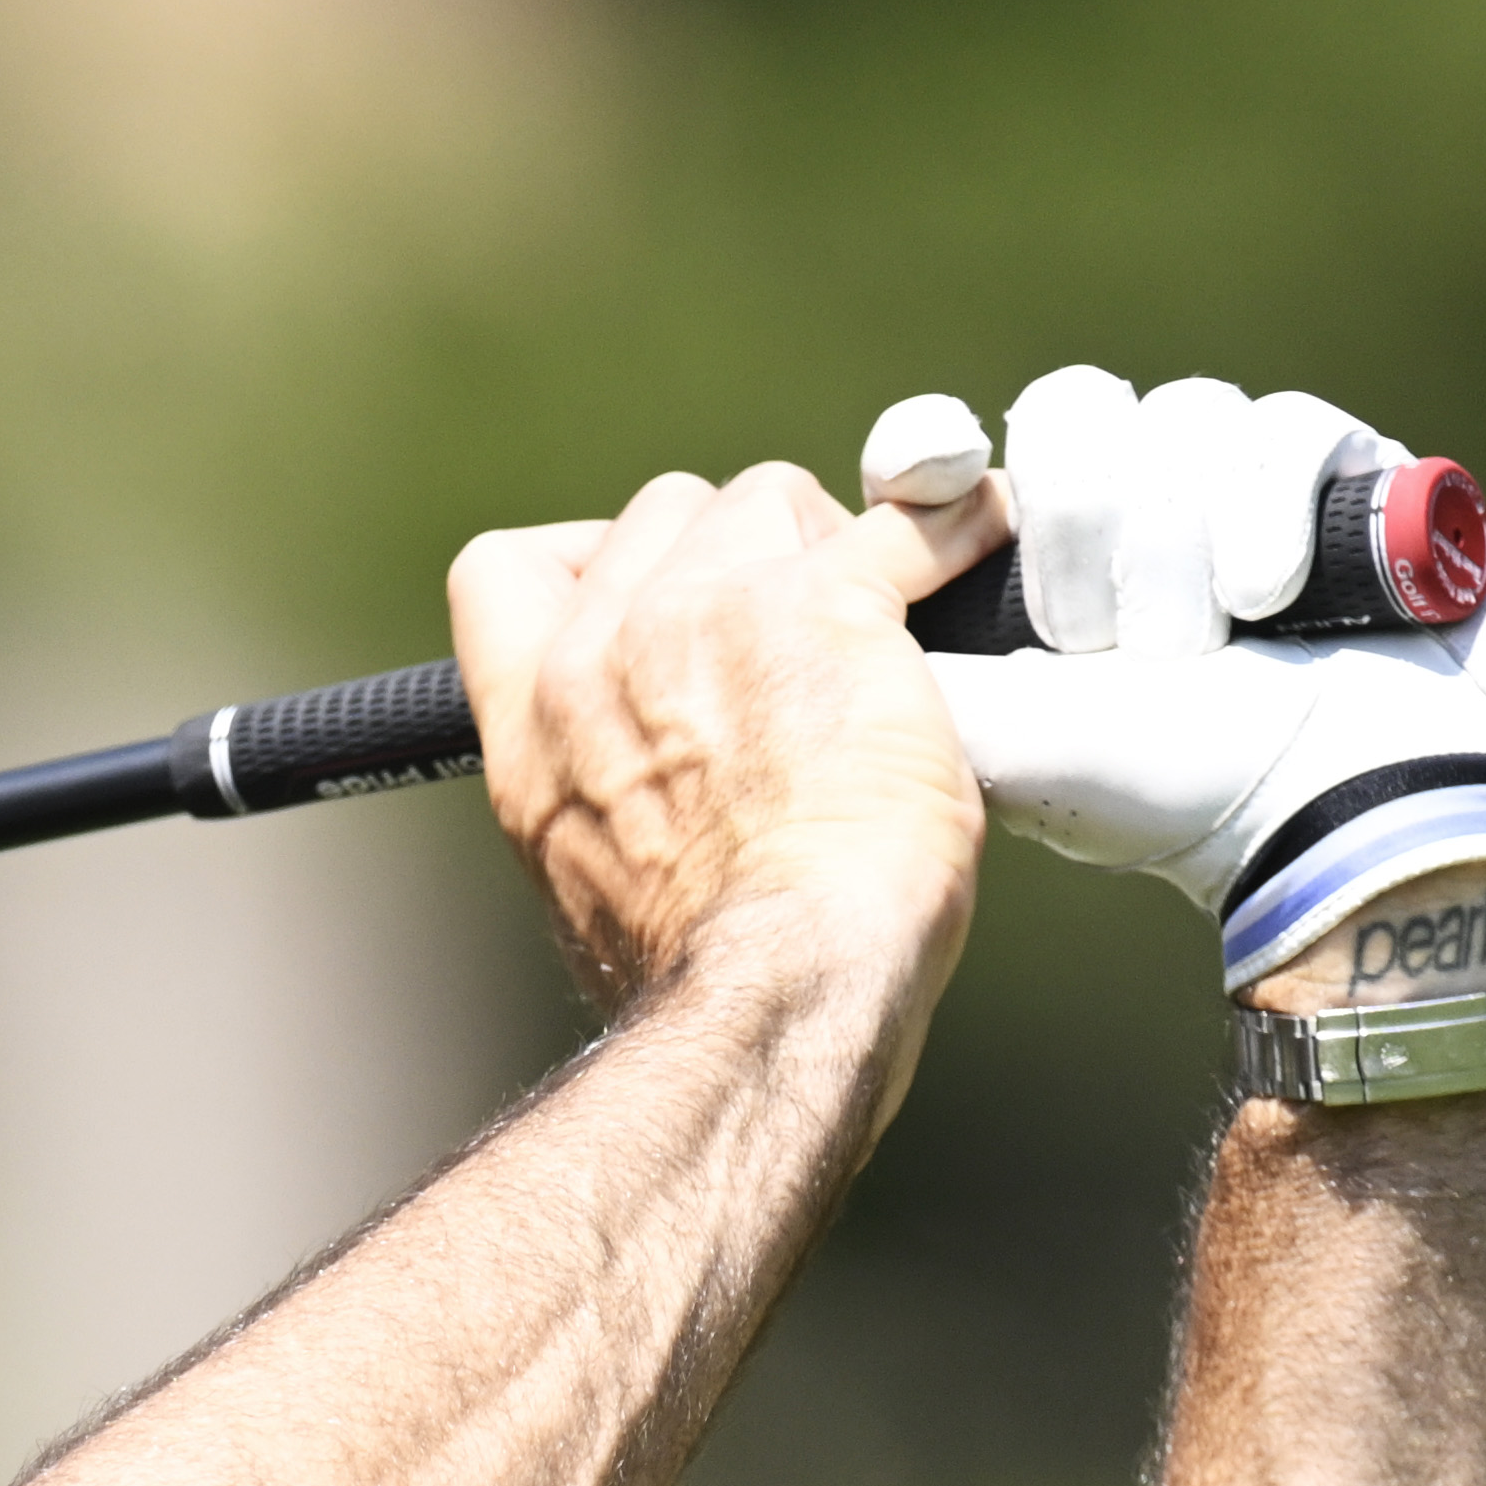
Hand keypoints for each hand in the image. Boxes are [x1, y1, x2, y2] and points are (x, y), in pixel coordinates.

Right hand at [443, 455, 988, 1017]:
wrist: (772, 986)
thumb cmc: (707, 979)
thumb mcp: (595, 890)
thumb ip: (612, 800)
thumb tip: (675, 801)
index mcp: (533, 731)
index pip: (502, 574)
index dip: (587, 561)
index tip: (648, 593)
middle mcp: (601, 653)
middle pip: (663, 515)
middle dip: (730, 553)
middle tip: (795, 631)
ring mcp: (707, 613)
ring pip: (768, 499)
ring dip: (823, 544)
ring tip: (883, 614)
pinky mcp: (826, 607)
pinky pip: (907, 522)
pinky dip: (954, 524)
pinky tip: (982, 534)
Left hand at [884, 367, 1485, 986]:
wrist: (1340, 823)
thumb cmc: (1165, 794)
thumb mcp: (990, 738)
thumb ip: (886, 660)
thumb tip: (787, 596)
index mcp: (1035, 563)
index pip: (963, 445)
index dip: (934, 446)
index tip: (925, 469)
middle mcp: (1137, 509)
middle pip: (1072, 417)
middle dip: (1089, 535)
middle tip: (1107, 644)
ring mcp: (1246, 484)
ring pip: (1177, 419)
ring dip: (1182, 548)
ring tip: (1204, 646)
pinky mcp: (1350, 471)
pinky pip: (1284, 425)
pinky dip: (1273, 511)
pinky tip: (1272, 596)